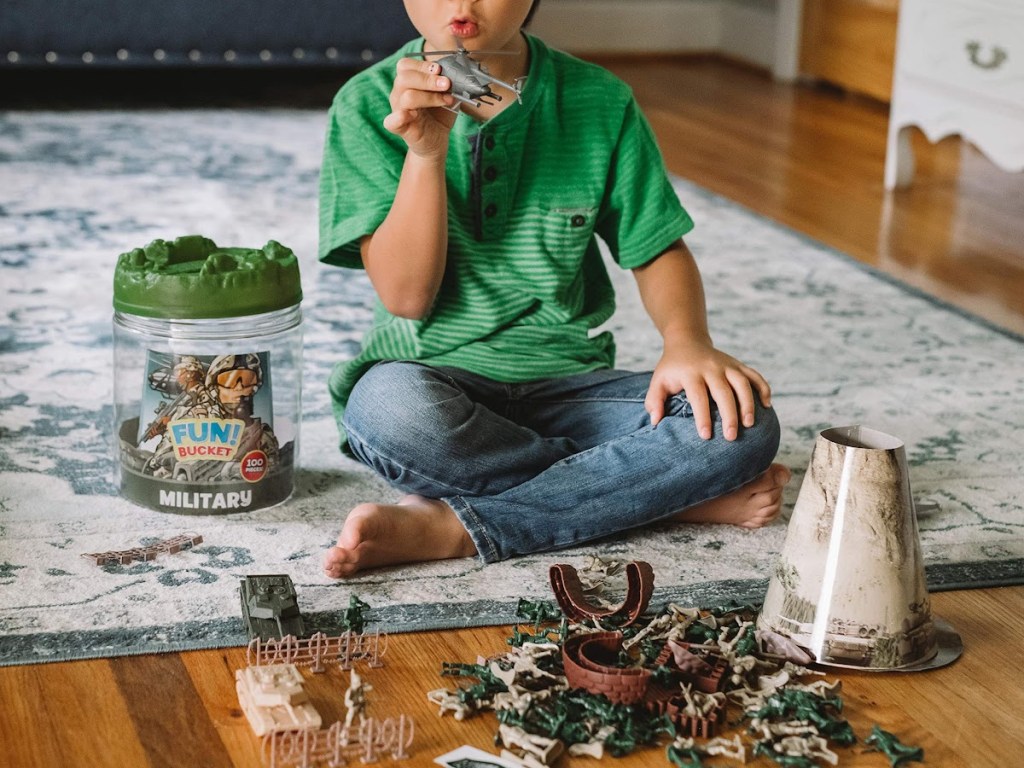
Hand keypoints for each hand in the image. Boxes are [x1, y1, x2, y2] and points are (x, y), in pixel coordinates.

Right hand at [383, 58, 457, 158]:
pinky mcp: (399, 128)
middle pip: (404, 78)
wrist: (437, 140)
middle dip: (428, 79)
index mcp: (408, 82)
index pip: (405, 65)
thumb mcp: (446, 95)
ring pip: (406, 97)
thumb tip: (456, 74)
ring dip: (429, 96)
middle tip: (447, 84)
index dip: (423, 65)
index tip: (440, 69)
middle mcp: (399, 94)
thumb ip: (447, 84)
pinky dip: (400, 117)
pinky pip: (391, 121)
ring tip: (447, 100)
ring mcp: (398, 110)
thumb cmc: (439, 115)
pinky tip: (413, 115)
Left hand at [644, 340, 771, 440]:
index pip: (698, 396)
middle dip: (729, 415)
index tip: (706, 436)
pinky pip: (754, 375)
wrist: (687, 341)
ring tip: (750, 424)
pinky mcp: (738, 365)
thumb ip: (654, 400)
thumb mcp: (658, 381)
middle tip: (731, 437)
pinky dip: (763, 388)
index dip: (703, 416)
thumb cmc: (672, 368)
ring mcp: (727, 365)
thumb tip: (655, 422)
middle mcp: (711, 368)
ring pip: (742, 383)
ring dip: (748, 403)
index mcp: (691, 373)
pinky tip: (767, 406)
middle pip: (723, 392)